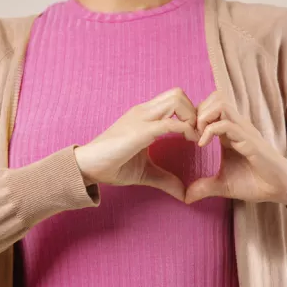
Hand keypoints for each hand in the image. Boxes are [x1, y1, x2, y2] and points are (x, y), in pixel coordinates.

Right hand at [74, 88, 198, 201]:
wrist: (88, 167)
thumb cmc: (112, 166)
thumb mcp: (145, 172)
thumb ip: (165, 179)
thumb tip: (183, 194)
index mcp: (144, 116)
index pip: (174, 99)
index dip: (190, 113)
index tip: (195, 135)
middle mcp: (144, 111)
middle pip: (178, 93)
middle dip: (194, 111)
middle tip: (197, 134)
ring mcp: (141, 118)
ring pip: (176, 99)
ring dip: (191, 116)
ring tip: (194, 137)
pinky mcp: (140, 131)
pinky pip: (170, 122)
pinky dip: (186, 130)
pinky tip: (190, 143)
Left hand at [185, 91, 286, 219]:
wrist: (281, 190)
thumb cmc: (255, 183)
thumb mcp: (222, 185)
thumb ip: (204, 187)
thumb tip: (186, 197)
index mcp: (229, 131)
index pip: (211, 106)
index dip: (194, 116)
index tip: (185, 135)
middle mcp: (237, 126)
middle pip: (215, 97)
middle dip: (197, 111)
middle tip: (189, 133)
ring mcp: (244, 131)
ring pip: (221, 104)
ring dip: (203, 117)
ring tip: (196, 137)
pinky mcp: (250, 141)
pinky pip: (227, 124)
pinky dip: (210, 130)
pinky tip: (202, 145)